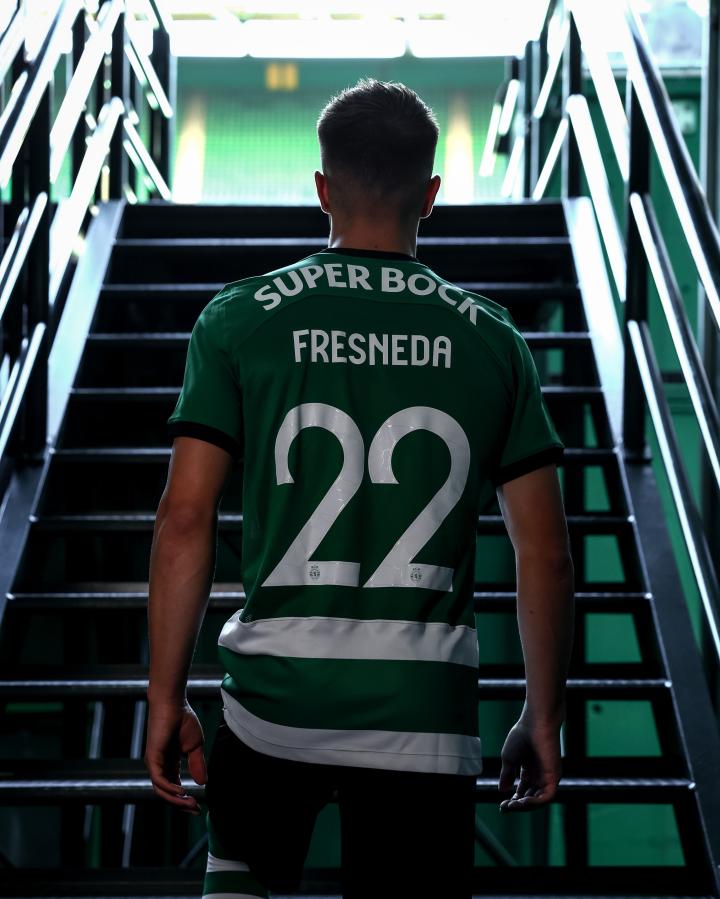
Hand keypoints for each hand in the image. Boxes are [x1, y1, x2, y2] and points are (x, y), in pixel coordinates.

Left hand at [144, 700, 206, 814]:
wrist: (174, 704)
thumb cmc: (183, 720)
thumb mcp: (195, 746)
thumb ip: (197, 764)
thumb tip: (203, 783)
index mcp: (169, 763)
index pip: (174, 787)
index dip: (184, 799)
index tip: (198, 807)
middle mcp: (160, 766)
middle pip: (167, 793)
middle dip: (181, 804)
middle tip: (195, 810)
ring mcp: (155, 763)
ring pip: (162, 790)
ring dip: (175, 800)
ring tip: (190, 804)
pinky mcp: (152, 758)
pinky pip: (158, 780)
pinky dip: (169, 788)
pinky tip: (181, 792)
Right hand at [498, 714, 561, 811]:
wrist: (535, 723)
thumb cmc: (522, 736)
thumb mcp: (509, 758)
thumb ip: (507, 775)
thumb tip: (503, 790)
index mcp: (529, 770)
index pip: (522, 791)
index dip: (512, 800)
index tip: (502, 805)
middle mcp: (539, 775)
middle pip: (529, 798)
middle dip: (517, 805)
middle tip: (506, 807)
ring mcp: (547, 776)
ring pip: (538, 800)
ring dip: (525, 806)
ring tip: (513, 805)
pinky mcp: (554, 776)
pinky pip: (547, 797)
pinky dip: (536, 803)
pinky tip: (523, 801)